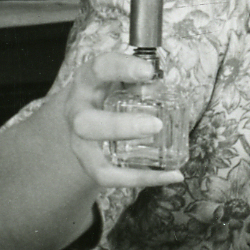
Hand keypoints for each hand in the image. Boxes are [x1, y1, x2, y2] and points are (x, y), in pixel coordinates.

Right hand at [57, 47, 185, 190]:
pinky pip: (112, 179)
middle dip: (120, 128)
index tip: (149, 71)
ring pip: (96, 163)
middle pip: (86, 124)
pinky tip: (172, 176)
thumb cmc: (110, 86)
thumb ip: (140, 78)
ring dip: (132, 171)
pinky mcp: (91, 164)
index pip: (99, 69)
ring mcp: (81, 143)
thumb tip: (165, 80)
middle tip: (156, 125)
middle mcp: (77, 113)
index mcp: (87, 82)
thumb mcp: (120, 75)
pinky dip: (143, 180)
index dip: (122, 69)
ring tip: (168, 169)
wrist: (86, 107)